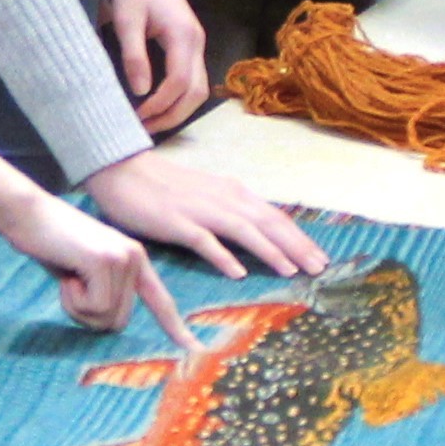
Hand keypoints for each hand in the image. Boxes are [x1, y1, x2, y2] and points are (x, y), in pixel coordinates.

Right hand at [0, 188, 196, 347]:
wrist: (26, 212)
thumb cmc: (48, 243)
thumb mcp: (83, 273)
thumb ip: (102, 293)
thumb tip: (110, 322)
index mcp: (134, 260)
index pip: (160, 300)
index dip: (175, 328)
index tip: (194, 350)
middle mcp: (136, 258)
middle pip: (118, 322)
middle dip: (88, 315)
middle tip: (69, 285)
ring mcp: (124, 258)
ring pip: (106, 317)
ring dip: (77, 307)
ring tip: (68, 275)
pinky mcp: (107, 261)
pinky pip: (95, 306)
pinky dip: (73, 299)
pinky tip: (66, 272)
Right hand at [83, 148, 324, 282]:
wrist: (125, 172)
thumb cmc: (166, 189)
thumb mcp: (208, 198)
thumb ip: (232, 214)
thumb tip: (260, 236)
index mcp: (233, 193)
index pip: (275, 217)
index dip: (300, 238)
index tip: (320, 257)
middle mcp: (224, 198)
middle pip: (268, 223)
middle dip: (297, 246)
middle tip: (320, 269)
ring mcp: (201, 209)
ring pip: (244, 230)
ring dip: (270, 251)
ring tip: (291, 272)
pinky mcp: (177, 221)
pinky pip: (204, 241)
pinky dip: (223, 256)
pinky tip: (238, 273)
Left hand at [105, 0, 209, 133]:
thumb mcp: (127, 20)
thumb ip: (134, 55)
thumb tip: (140, 90)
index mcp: (183, 35)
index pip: (180, 80)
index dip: (160, 103)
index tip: (138, 115)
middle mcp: (197, 44)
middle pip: (196, 92)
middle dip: (172, 115)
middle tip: (144, 128)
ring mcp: (198, 48)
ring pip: (199, 91)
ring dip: (178, 111)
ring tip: (150, 123)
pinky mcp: (192, 51)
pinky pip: (194, 83)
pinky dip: (179, 101)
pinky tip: (159, 108)